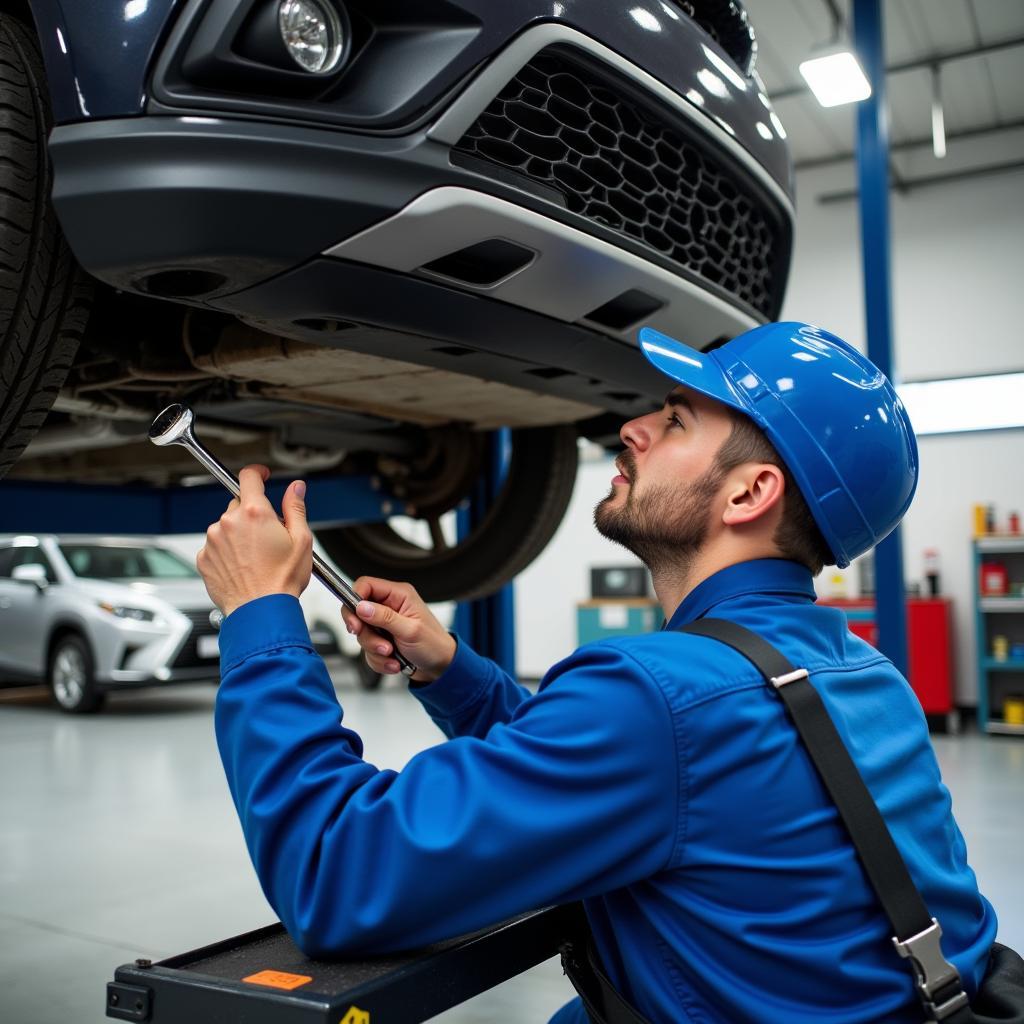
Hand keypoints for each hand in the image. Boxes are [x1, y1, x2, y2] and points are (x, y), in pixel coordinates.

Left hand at [197, 465, 311, 616]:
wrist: (260, 612)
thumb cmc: (281, 581)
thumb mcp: (302, 540)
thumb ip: (295, 508)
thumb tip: (295, 489)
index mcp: (254, 513)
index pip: (249, 477)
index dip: (257, 473)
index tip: (261, 475)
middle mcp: (229, 523)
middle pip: (239, 505)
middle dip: (253, 515)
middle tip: (268, 536)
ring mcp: (213, 540)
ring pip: (226, 526)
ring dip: (239, 534)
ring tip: (256, 557)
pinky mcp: (204, 558)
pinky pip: (215, 545)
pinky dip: (227, 551)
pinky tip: (243, 566)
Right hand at [342, 577, 455, 683]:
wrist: (440, 667)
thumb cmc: (434, 644)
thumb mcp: (410, 630)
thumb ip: (384, 617)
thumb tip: (361, 607)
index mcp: (398, 595)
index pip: (365, 585)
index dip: (354, 599)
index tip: (355, 621)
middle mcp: (389, 606)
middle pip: (358, 613)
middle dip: (367, 634)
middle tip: (382, 645)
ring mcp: (383, 624)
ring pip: (362, 635)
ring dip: (375, 650)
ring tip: (393, 655)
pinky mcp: (381, 639)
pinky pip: (367, 650)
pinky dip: (378, 660)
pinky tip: (394, 662)